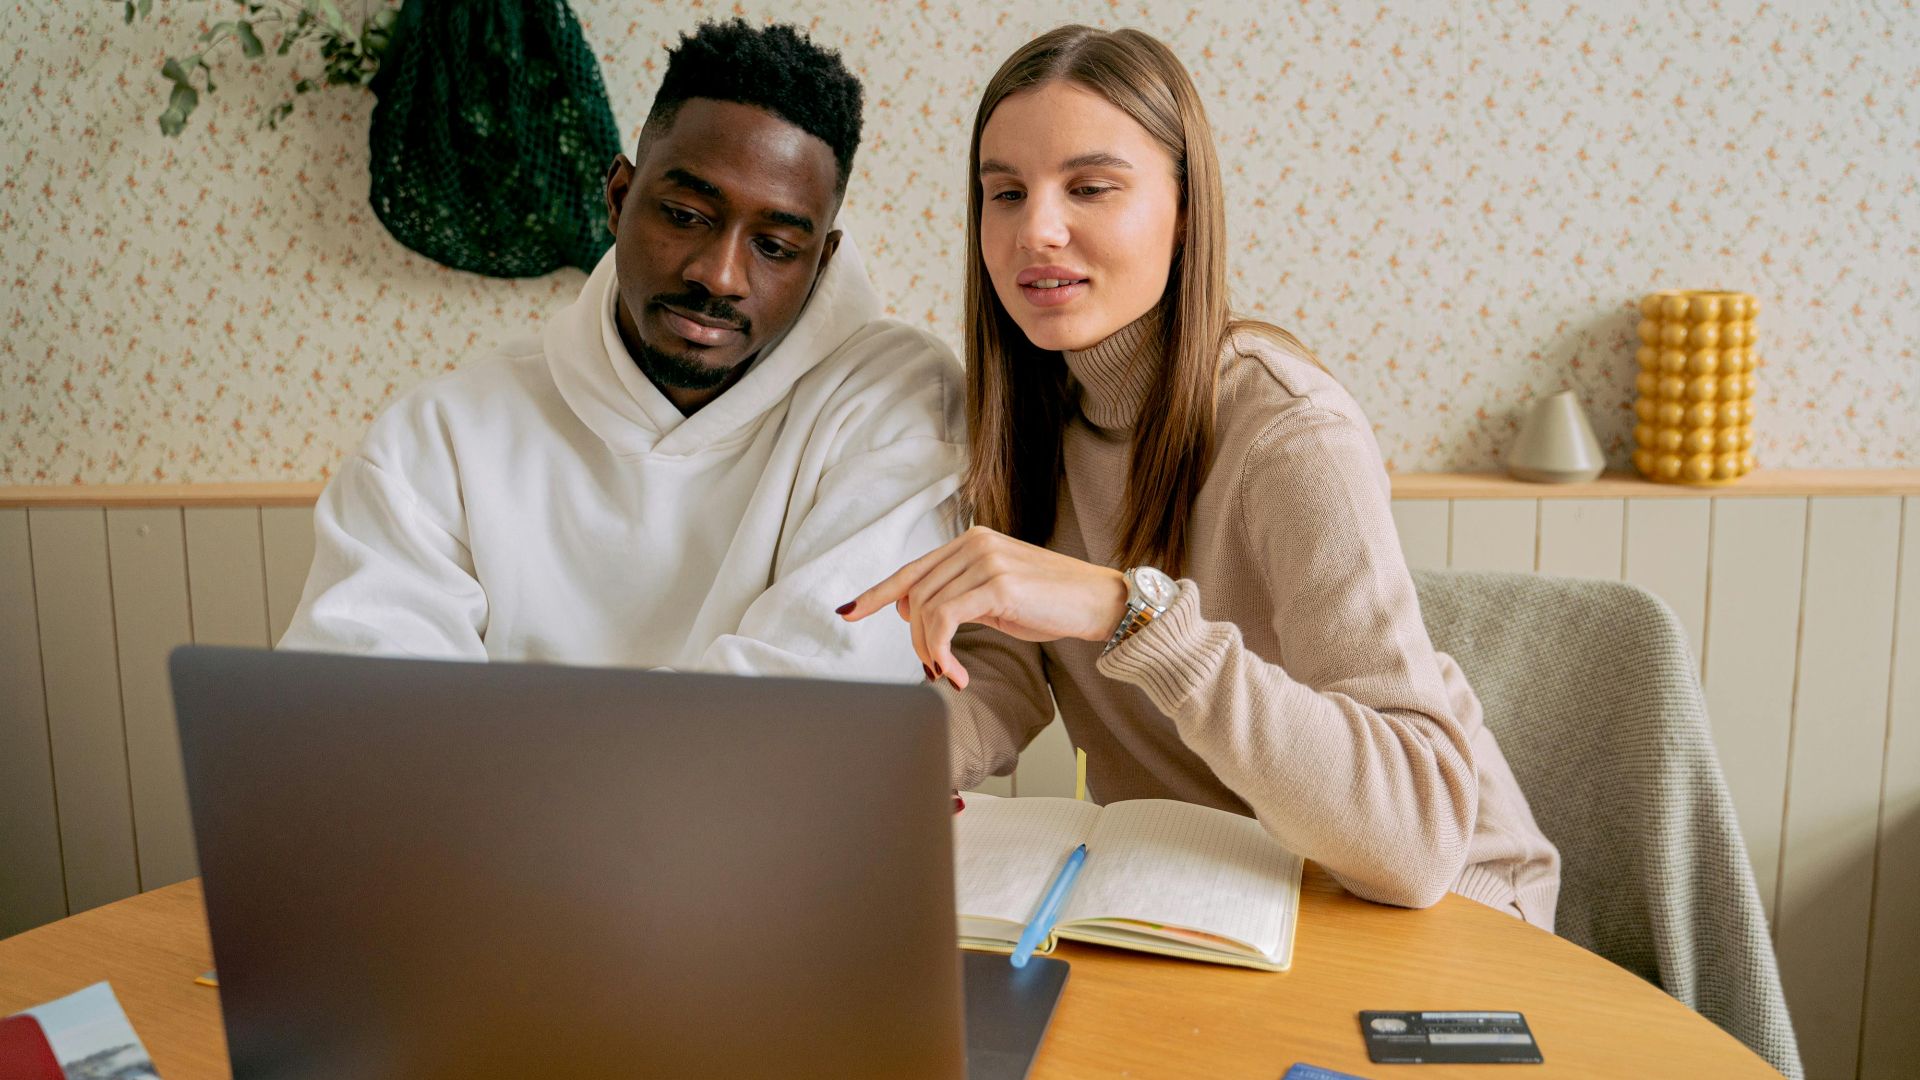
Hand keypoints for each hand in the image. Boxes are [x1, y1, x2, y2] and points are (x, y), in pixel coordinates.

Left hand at [837, 526, 1127, 688]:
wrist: (1100, 603)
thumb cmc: (1052, 603)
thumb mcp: (997, 595)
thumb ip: (958, 595)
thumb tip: (911, 612)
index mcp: (970, 542)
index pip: (911, 570)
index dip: (876, 593)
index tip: (849, 612)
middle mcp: (973, 543)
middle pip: (914, 595)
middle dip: (914, 640)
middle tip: (934, 669)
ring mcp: (985, 560)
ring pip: (925, 610)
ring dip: (929, 651)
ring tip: (949, 673)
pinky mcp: (997, 584)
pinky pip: (945, 621)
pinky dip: (942, 652)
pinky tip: (957, 673)